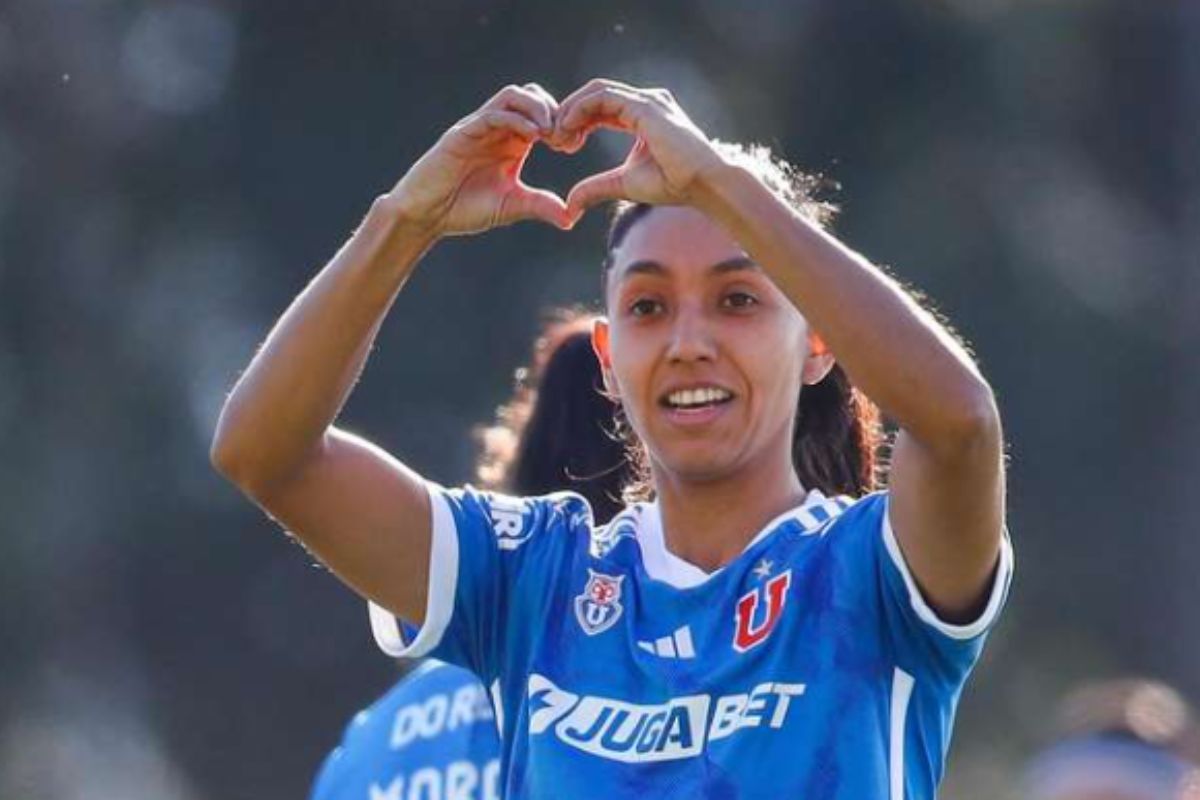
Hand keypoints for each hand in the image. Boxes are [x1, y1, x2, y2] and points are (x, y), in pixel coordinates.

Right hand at [385, 84, 570, 235]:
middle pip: (531, 94)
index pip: (543, 113)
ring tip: (549, 133)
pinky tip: (531, 137)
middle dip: (554, 110)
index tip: (574, 145)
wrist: (427, 215)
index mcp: (512, 142)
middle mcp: (498, 129)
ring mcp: (479, 127)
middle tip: (563, 138)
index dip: (563, 123)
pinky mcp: (462, 133)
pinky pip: (491, 114)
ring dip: (536, 108)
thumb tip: (571, 218)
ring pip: (513, 95)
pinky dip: (515, 120)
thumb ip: (539, 206)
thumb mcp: (511, 206)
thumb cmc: (465, 208)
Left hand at [551, 80, 725, 217]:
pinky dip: (580, 110)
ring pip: (595, 91)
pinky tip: (568, 130)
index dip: (576, 122)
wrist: (704, 184)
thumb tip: (569, 206)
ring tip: (557, 136)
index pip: (600, 107)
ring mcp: (646, 100)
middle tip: (553, 139)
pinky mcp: (644, 106)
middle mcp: (644, 101)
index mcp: (641, 115)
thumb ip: (595, 188)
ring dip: (571, 111)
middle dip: (569, 114)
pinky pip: (602, 98)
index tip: (562, 145)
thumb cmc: (674, 184)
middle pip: (594, 95)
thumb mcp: (623, 185)